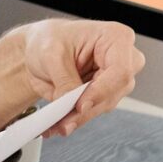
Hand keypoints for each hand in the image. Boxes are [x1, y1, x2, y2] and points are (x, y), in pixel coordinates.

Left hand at [7, 18, 143, 132]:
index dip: (101, 91)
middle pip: (114, 92)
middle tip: (64, 121)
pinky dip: (76, 119)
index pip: (120, 71)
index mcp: (116, 38)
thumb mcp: (51, 54)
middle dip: (88, 109)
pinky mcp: (104, 94)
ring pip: (104, 106)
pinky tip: (60, 123)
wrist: (39, 50)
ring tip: (57, 124)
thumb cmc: (49, 39)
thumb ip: (65, 80)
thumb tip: (73, 104)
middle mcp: (123, 59)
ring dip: (79, 118)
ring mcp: (115, 79)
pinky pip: (94, 111)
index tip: (81, 105)